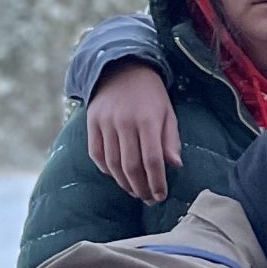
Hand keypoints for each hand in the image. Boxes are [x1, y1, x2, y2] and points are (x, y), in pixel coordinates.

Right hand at [85, 60, 181, 203]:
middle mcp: (124, 122)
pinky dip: (106, 169)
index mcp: (148, 120)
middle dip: (141, 188)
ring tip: (135, 192)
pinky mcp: (91, 122)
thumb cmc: (151, 95)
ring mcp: (105, 122)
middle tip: (148, 200)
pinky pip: (96, 153)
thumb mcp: (168, 113)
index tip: (161, 196)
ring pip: (112, 163)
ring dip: (124, 183)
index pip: (152, 160)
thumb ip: (171, 140)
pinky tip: (117, 176)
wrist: (121, 68)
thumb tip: (175, 166)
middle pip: (131, 166)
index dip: (157, 182)